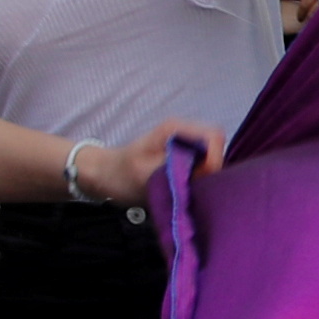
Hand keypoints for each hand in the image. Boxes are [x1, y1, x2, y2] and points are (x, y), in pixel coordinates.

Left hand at [75, 119, 219, 207]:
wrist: (102, 176)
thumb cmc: (120, 175)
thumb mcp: (147, 174)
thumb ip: (177, 169)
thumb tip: (205, 173)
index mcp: (175, 129)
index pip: (214, 137)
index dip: (214, 160)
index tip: (200, 180)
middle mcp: (183, 132)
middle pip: (216, 146)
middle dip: (212, 169)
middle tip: (196, 187)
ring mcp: (184, 143)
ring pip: (212, 155)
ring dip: (206, 174)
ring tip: (190, 189)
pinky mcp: (183, 155)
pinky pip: (204, 163)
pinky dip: (201, 177)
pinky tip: (188, 187)